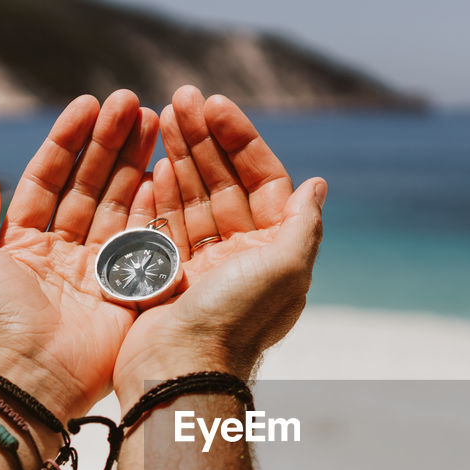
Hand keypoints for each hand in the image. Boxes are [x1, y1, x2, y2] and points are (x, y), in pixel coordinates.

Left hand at [0, 91, 160, 429]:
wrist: (24, 374)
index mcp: (24, 242)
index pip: (50, 177)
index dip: (69, 139)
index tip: (90, 104)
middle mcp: (63, 252)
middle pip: (91, 184)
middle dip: (112, 142)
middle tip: (135, 103)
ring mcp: (98, 271)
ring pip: (120, 204)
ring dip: (137, 162)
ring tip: (156, 121)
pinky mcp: (128, 293)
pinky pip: (144, 241)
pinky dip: (154, 205)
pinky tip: (165, 169)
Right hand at [111, 86, 326, 400]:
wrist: (181, 371)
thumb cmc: (235, 320)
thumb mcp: (285, 267)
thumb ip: (303, 224)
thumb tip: (318, 185)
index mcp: (273, 251)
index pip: (262, 181)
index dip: (241, 141)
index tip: (215, 105)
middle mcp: (241, 256)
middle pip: (224, 183)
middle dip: (203, 140)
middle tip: (179, 98)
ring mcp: (202, 266)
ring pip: (192, 198)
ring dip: (179, 156)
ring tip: (159, 116)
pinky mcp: (167, 277)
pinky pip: (164, 225)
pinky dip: (159, 192)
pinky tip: (151, 162)